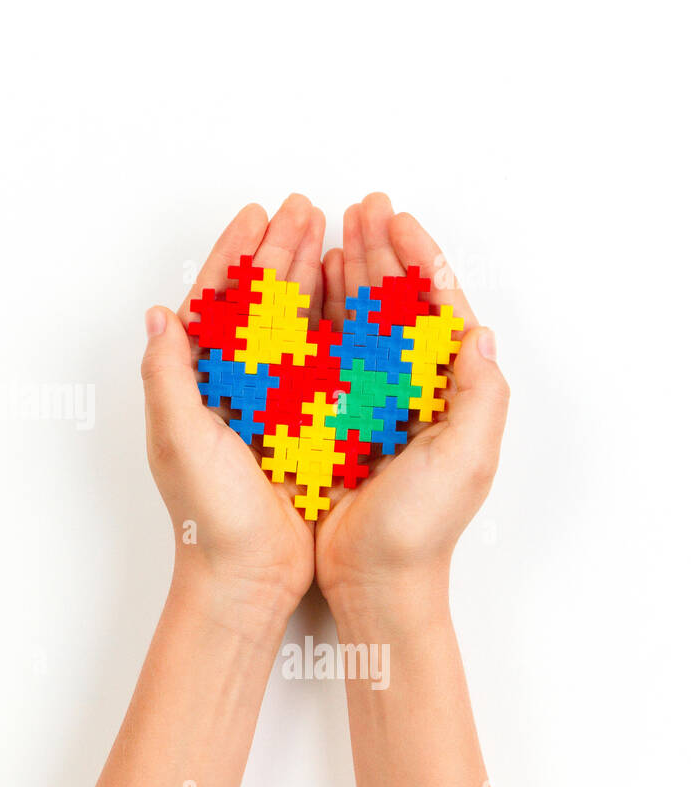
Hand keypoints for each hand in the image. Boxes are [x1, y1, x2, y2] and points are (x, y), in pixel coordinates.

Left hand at [140, 196, 324, 627]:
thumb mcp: (179, 440)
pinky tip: (348, 294)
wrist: (247, 575)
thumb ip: (167, 376)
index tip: (257, 214)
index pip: (215, 302)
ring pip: (290, 324)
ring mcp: (267, 403)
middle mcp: (229, 386)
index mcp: (194, 382)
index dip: (235, 254)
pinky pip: (318, 362)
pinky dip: (331, 324)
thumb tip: (158, 313)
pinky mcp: (301, 425)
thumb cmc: (208, 514)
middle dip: (278, 251)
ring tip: (330, 233)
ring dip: (307, 277)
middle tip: (306, 206)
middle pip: (257, 302)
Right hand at [315, 193, 509, 622]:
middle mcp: (408, 388)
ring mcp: (367, 400)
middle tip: (360, 207)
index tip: (398, 220)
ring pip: (356, 321)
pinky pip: (322, 356)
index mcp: (447, 391)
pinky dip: (316, 318)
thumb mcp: (466, 458)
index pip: (436, 308)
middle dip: (379, 251)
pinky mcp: (327, 418)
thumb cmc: (422, 527)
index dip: (419, 258)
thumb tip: (477, 330)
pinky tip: (308, 289)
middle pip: (394, 304)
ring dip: (346, 274)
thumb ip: (479, 393)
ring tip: (331, 231)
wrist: (370, 579)